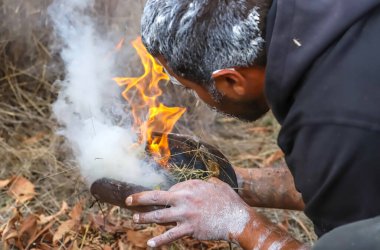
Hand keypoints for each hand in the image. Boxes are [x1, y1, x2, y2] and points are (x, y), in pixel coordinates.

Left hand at [126, 178, 251, 247]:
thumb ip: (205, 182)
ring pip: (159, 217)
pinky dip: (159, 241)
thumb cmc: (228, 200)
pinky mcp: (189, 229)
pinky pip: (171, 236)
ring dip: (144, 218)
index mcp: (190, 187)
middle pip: (156, 198)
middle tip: (128, 200)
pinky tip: (150, 243)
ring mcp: (185, 215)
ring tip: (134, 218)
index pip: (170, 189)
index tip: (165, 200)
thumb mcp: (216, 184)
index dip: (166, 195)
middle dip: (140, 198)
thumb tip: (201, 181)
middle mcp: (184, 199)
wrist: (237, 218)